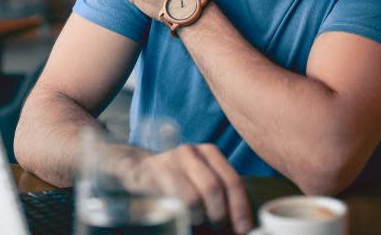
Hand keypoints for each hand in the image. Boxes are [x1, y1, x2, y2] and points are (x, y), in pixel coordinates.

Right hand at [125, 143, 253, 233]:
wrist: (137, 169)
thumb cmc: (176, 180)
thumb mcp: (201, 180)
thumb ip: (220, 197)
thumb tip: (241, 225)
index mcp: (209, 153)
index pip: (232, 181)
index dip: (240, 208)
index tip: (244, 229)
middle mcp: (190, 152)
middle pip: (214, 188)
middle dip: (220, 216)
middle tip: (220, 229)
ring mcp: (169, 162)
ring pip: (192, 198)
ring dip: (198, 218)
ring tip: (197, 222)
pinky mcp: (150, 176)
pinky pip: (170, 202)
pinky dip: (180, 216)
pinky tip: (180, 218)